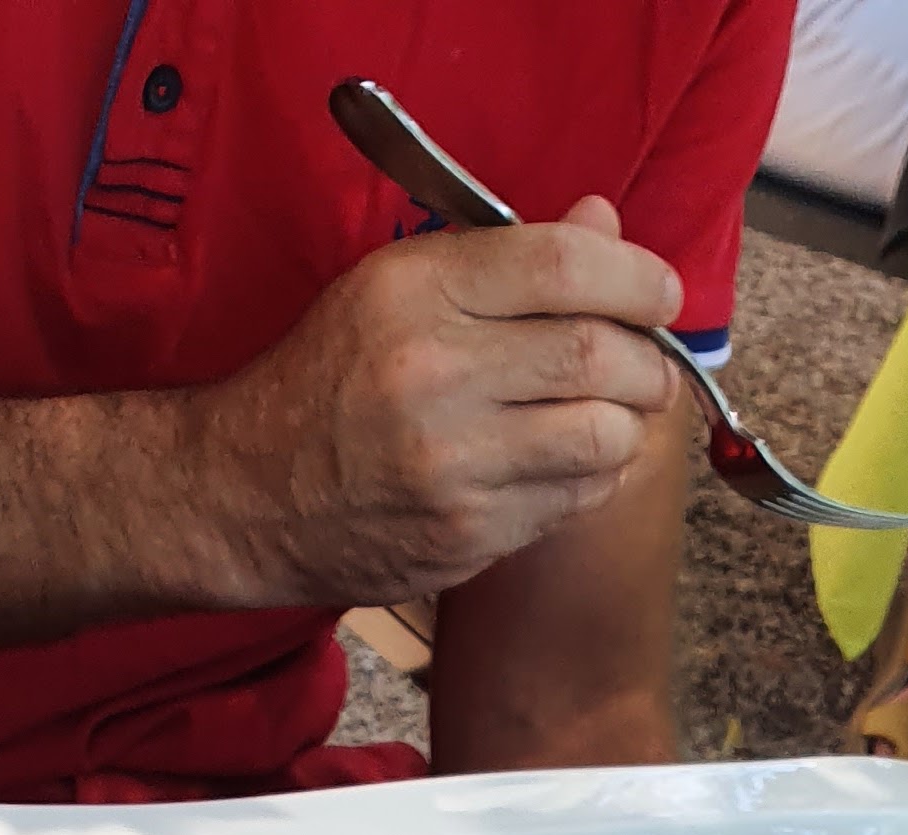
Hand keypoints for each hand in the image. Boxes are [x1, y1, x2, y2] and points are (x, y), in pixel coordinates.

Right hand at [189, 195, 682, 606]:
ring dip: (627, 428)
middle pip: (598, 357)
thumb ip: (506, 259)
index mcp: (415, 291)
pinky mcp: (467, 535)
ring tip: (610, 415)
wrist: (246, 492)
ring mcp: (454, 465)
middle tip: (649, 366)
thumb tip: (605, 226)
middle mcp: (435, 374)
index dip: (636, 278)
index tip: (661, 294)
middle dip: (648, 363)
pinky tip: (566, 464)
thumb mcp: (396, 288)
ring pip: (602, 440)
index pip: (561, 267)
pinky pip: (572, 502)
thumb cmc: (329, 379)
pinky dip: (591, 480)